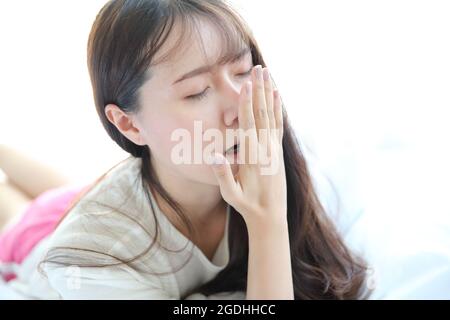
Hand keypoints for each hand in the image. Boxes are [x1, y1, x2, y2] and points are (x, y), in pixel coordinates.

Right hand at [209, 65, 286, 227]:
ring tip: (268, 75)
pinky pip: (278, 125)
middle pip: (262, 114)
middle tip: (259, 69)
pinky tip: (278, 96)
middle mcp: (266, 149)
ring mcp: (274, 149)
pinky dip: (278, 109)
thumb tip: (213, 155)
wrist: (271, 216)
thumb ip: (223, 175)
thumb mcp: (230, 195)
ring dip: (269, 94)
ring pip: (272, 116)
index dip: (247, 105)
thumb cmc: (247, 206)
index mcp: (252, 156)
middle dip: (260, 91)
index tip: (246, 85)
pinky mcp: (278, 151)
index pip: (249, 125)